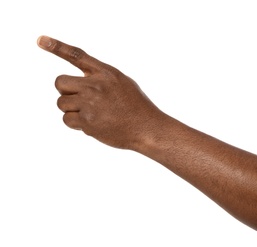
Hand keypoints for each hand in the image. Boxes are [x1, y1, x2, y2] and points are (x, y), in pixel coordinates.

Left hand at [37, 36, 163, 148]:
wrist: (146, 127)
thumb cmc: (136, 106)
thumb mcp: (122, 82)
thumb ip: (100, 78)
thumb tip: (78, 83)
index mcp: (105, 73)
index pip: (77, 55)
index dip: (56, 46)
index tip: (40, 40)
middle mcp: (96, 86)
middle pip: (59, 83)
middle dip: (66, 91)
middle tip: (79, 99)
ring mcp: (90, 104)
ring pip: (61, 103)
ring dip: (71, 109)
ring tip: (90, 114)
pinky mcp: (87, 122)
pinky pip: (67, 120)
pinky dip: (76, 123)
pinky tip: (92, 124)